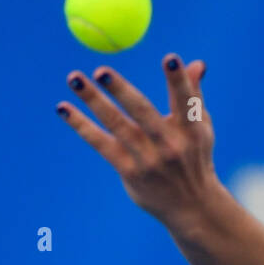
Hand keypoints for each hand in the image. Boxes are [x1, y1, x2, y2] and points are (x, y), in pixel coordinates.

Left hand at [56, 53, 216, 225]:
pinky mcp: (128, 171)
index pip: (186, 101)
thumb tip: (195, 62)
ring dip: (93, 101)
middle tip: (101, 70)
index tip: (170, 58)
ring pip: (116, 125)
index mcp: (191, 130)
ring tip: (74, 78)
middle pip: (142, 112)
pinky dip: (81, 125)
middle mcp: (169, 145)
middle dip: (122, 91)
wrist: (190, 206)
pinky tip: (63, 108)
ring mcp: (147, 160)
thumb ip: (193, 94)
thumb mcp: (200, 128)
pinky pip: (100, 144)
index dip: (179, 80)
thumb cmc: (194, 157)